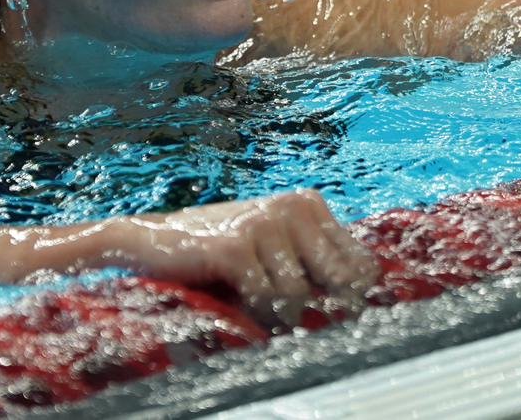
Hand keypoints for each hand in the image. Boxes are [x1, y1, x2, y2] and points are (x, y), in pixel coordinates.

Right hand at [102, 190, 378, 326]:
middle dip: (324, 309)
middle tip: (296, 316)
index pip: (360, 261)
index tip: (337, 314)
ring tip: (255, 302)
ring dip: (279, 313)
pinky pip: (266, 298)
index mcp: (308, 204)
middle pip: (339, 280)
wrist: (155, 240)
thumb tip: (365, 296)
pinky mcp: (236, 246)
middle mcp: (291, 208)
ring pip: (299, 296)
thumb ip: (316, 259)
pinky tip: (239, 299)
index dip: (355, 296)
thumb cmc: (223, 250)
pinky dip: (255, 310)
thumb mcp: (276, 245)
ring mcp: (263, 224)